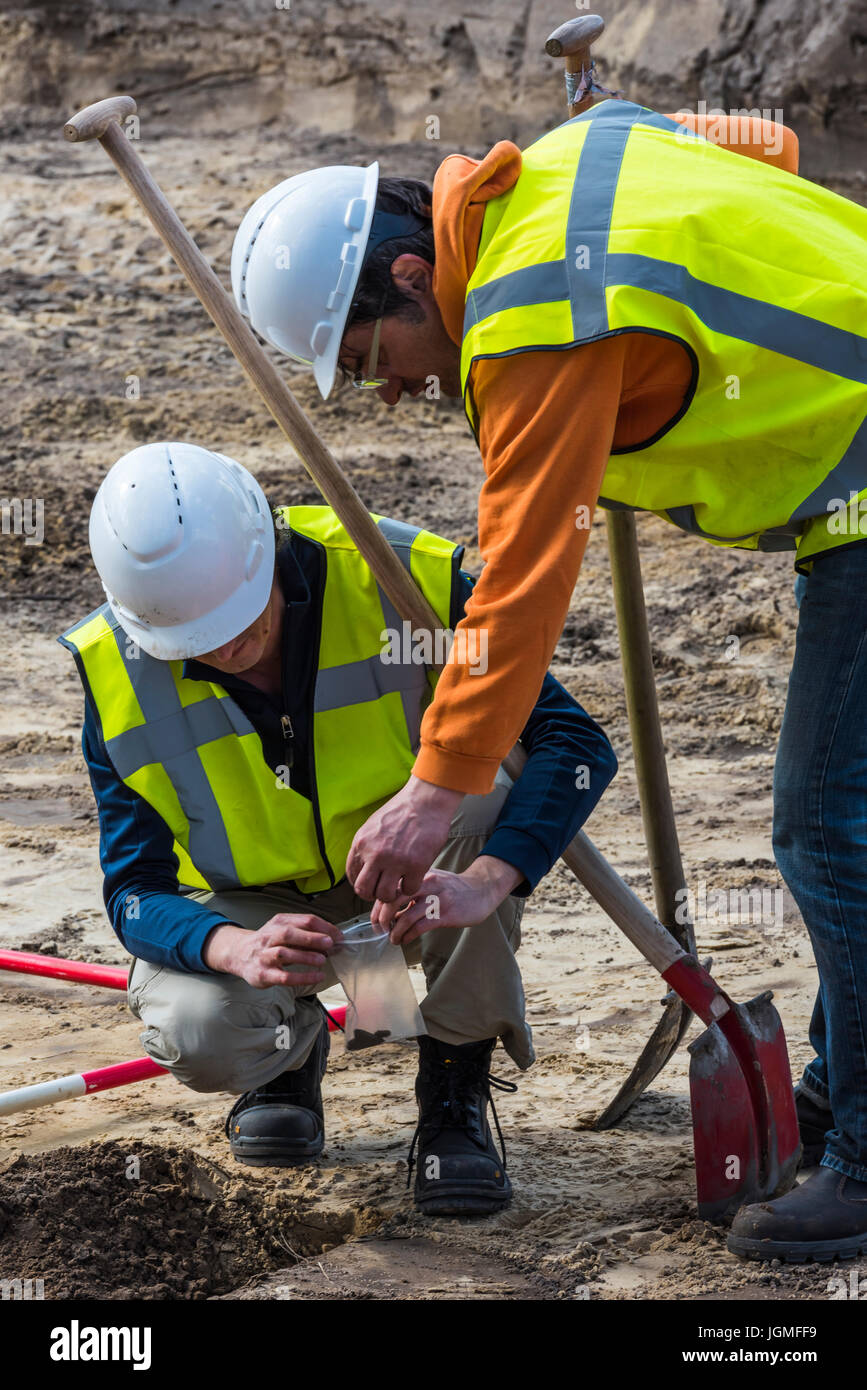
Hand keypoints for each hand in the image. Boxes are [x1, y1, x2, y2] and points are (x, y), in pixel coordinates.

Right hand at [203, 913, 342, 988]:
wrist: (239, 954)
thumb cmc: (269, 942)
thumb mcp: (284, 930)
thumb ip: (306, 933)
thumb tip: (333, 939)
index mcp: (279, 922)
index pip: (304, 920)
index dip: (324, 927)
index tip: (338, 936)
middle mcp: (269, 937)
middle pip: (289, 933)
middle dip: (311, 938)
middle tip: (330, 943)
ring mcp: (265, 956)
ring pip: (284, 953)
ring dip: (305, 956)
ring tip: (322, 960)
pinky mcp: (263, 974)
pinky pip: (284, 977)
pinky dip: (302, 977)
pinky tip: (317, 976)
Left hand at [346, 775, 463, 901]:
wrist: (426, 800)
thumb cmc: (402, 810)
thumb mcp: (374, 825)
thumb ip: (367, 845)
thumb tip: (363, 865)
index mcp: (361, 843)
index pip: (352, 875)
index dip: (362, 884)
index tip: (372, 884)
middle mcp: (375, 854)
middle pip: (364, 890)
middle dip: (373, 894)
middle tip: (383, 890)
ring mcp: (395, 861)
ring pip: (384, 895)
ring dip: (392, 895)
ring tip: (399, 886)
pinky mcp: (416, 865)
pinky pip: (408, 889)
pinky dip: (411, 887)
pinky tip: (414, 878)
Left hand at [371, 856, 523, 945]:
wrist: (481, 890)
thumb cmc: (452, 888)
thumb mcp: (430, 882)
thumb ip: (411, 893)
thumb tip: (388, 911)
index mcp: (419, 874)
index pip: (390, 889)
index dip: (378, 906)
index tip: (375, 920)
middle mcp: (426, 883)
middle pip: (393, 900)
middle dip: (382, 918)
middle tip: (380, 929)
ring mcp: (436, 898)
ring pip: (406, 917)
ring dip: (396, 932)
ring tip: (394, 939)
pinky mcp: (446, 914)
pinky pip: (420, 927)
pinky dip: (408, 936)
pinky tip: (406, 940)